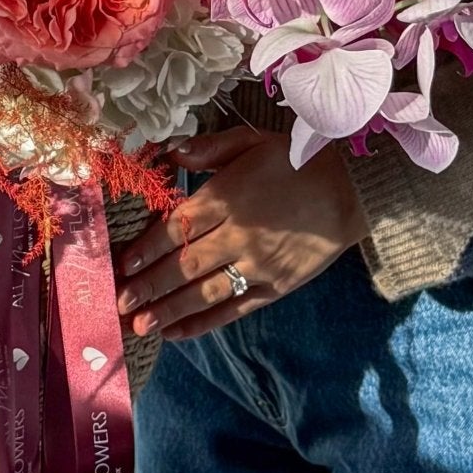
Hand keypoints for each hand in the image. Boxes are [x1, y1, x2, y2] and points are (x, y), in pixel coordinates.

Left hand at [113, 126, 367, 342]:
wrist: (354, 190)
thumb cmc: (299, 161)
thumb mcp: (251, 141)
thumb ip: (209, 149)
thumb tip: (169, 152)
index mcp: (226, 198)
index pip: (176, 228)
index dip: (147, 249)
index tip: (122, 265)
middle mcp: (237, 235)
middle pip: (184, 265)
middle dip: (149, 287)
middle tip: (118, 304)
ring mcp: (258, 265)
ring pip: (205, 293)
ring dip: (170, 311)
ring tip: (140, 325)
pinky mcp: (277, 286)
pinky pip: (235, 309)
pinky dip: (207, 323)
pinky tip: (180, 332)